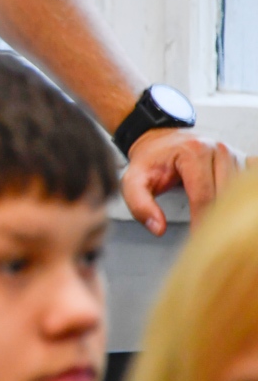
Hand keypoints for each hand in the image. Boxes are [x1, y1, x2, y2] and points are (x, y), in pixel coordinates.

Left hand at [121, 128, 246, 234]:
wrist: (160, 139)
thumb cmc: (149, 161)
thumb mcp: (134, 181)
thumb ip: (140, 205)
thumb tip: (158, 229)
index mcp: (194, 153)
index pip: (203, 197)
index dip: (200, 223)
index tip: (197, 241)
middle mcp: (219, 150)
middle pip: (225, 196)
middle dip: (216, 220)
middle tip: (207, 239)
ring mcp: (234, 153)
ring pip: (238, 193)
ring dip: (229, 211)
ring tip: (216, 227)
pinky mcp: (241, 159)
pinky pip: (247, 184)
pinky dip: (240, 200)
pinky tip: (230, 210)